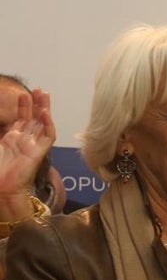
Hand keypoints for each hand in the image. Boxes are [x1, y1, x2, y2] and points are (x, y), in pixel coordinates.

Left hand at [0, 90, 55, 216]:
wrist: (1, 189)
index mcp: (12, 140)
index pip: (21, 119)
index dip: (23, 106)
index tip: (23, 93)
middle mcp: (24, 141)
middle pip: (33, 119)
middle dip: (36, 104)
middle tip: (38, 89)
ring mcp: (33, 146)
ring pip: (42, 124)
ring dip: (43, 109)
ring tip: (43, 94)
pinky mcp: (39, 152)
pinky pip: (48, 136)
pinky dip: (48, 124)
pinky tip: (44, 113)